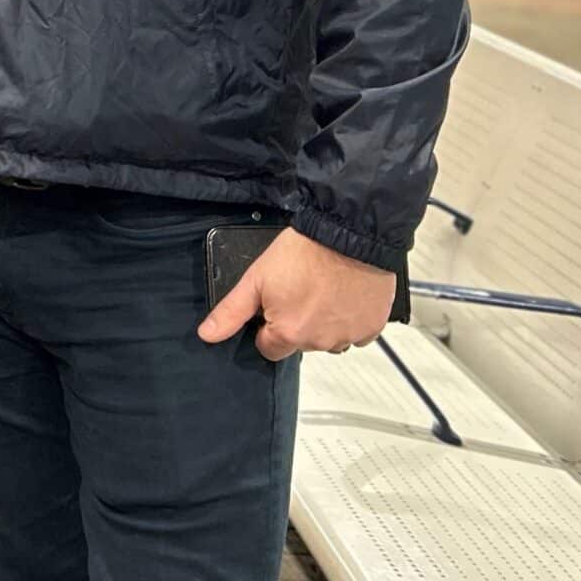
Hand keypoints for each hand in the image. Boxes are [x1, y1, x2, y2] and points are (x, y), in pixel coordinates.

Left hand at [197, 227, 393, 361]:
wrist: (349, 233)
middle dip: (297, 323)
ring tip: (324, 290)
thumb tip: (207, 335)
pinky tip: (344, 296)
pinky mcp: (372, 327)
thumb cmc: (304, 252)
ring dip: (324, 323)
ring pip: (328, 340)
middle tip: (301, 291)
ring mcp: (349, 336)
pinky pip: (356, 333)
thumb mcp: (256, 278)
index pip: (269, 347)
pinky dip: (350, 319)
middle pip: (299, 343)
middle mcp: (319, 342)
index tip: (275, 305)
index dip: (268, 326)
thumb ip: (231, 312)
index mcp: (289, 333)